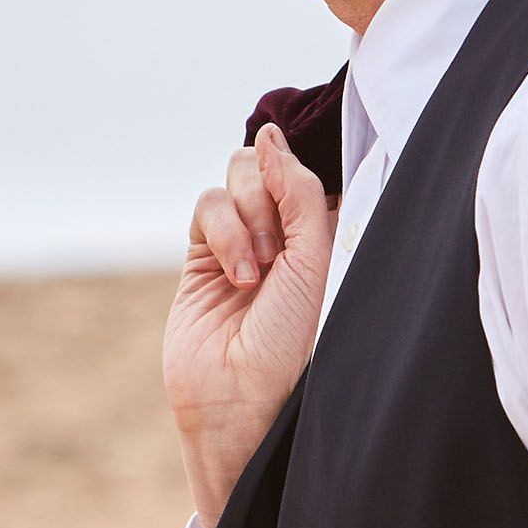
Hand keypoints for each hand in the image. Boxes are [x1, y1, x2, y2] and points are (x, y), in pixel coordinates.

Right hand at [164, 124, 334, 527]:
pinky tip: (235, 275)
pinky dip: (223, 232)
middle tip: (278, 249)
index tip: (305, 189)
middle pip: (268, 160)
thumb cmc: (293, 340)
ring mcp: (241, 238)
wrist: (240, 395)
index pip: (312, 164)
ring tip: (257, 271)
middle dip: (271, 194)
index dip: (303, 163)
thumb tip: (268, 133)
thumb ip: (297, 189)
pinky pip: (207, 205)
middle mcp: (285, 229)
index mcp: (326, 229)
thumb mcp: (315, 258)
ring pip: (236, 174)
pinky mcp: (201, 252)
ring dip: (248, 217)